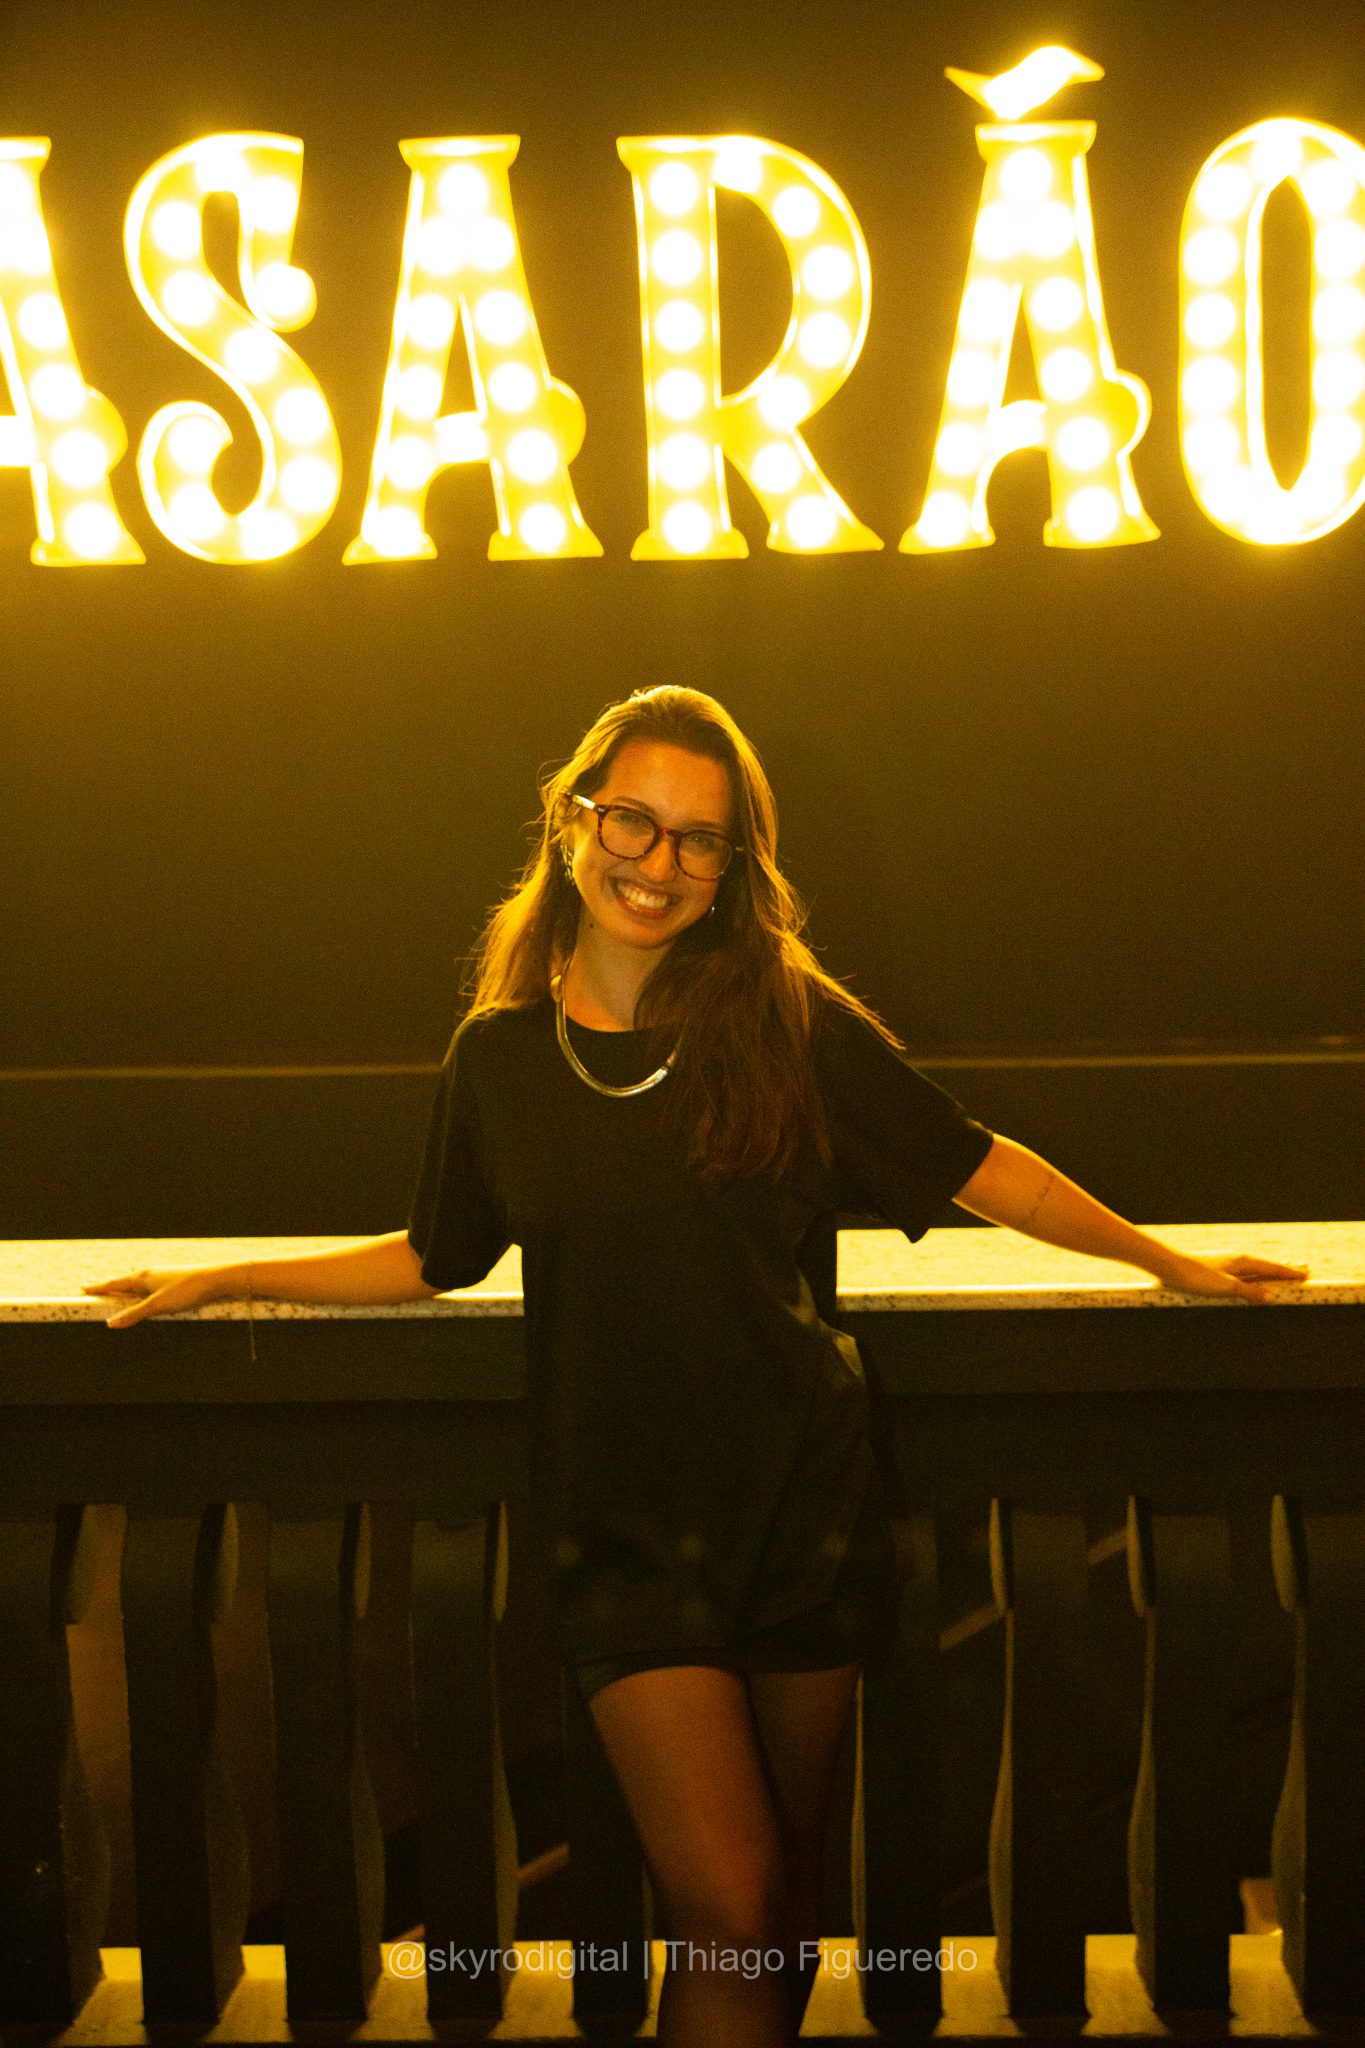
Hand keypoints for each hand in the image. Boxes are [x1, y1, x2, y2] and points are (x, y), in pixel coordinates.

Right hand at [83, 1265, 234, 1328]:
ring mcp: (162, 1275)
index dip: (99, 1287)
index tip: (83, 1287)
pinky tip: (148, 1286)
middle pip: (123, 1279)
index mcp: (143, 1277)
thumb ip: (134, 1314)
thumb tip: (110, 1323)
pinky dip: (140, 1285)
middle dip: (108, 1284)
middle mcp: (150, 1273)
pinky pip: (149, 1282)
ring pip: (137, 1280)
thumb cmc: (186, 1290)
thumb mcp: (157, 1306)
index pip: (115, 1283)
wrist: (216, 1279)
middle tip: (92, 1285)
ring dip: (124, 1283)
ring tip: (116, 1284)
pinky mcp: (174, 1279)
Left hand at [1155, 1252, 1309, 1303]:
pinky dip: (1252, 1278)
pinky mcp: (1215, 1270)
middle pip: (1265, 1267)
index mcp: (1243, 1262)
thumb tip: (1271, 1297)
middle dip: (1282, 1271)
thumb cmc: (1197, 1276)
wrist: (1169, 1266)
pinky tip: (1248, 1283)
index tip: (1305, 1275)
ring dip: (1268, 1275)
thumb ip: (1249, 1292)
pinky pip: (1242, 1274)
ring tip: (1279, 1278)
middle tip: (1300, 1273)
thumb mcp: (1226, 1287)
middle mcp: (1236, 1260)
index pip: (1272, 1268)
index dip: (1289, 1273)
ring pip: (1253, 1270)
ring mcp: (1226, 1264)